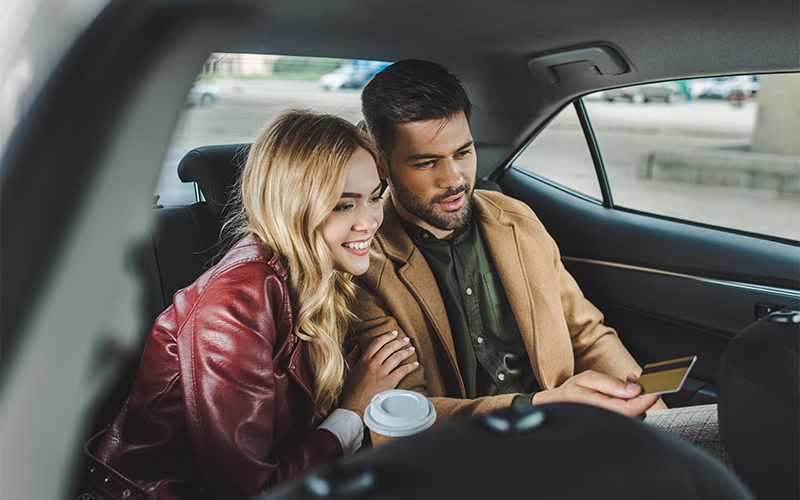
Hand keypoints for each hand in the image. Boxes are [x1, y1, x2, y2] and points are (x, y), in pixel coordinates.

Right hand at [340, 331, 418, 420]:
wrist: (355, 406)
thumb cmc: (352, 390)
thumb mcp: (349, 370)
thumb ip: (352, 356)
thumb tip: (357, 346)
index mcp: (364, 360)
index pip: (377, 342)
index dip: (387, 336)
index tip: (394, 333)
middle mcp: (373, 364)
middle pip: (389, 347)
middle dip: (400, 341)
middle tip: (406, 339)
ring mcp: (381, 373)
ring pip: (397, 357)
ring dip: (406, 351)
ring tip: (412, 349)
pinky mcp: (389, 382)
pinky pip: (402, 371)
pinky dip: (410, 366)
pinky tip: (415, 364)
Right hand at [531, 370, 659, 417]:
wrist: (556, 406)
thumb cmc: (570, 393)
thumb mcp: (588, 379)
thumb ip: (611, 383)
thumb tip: (634, 388)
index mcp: (601, 410)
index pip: (632, 409)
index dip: (647, 399)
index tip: (657, 387)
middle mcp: (608, 421)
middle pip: (637, 413)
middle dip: (641, 395)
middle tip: (634, 377)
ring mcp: (611, 425)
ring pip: (635, 416)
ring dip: (636, 399)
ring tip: (626, 383)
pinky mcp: (613, 425)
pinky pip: (630, 416)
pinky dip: (632, 404)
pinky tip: (623, 394)